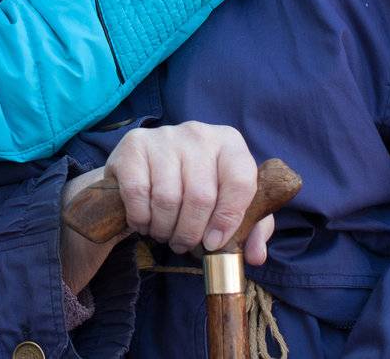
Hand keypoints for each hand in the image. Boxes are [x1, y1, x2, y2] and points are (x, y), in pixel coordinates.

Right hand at [59, 123, 273, 293]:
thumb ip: (249, 229)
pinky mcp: (134, 144)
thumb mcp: (229, 203)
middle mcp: (198, 133)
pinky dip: (141, 218)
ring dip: (165, 229)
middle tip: (184, 245)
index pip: (240, 182)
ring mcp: (164, 136)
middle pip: (201, 196)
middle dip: (191, 232)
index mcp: (229, 143)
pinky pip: (138, 193)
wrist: (150, 161)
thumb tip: (255, 256)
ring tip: (165, 234)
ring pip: (168, 198)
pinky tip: (145, 222)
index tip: (214, 243)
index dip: (228, 219)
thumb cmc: (197, 185)